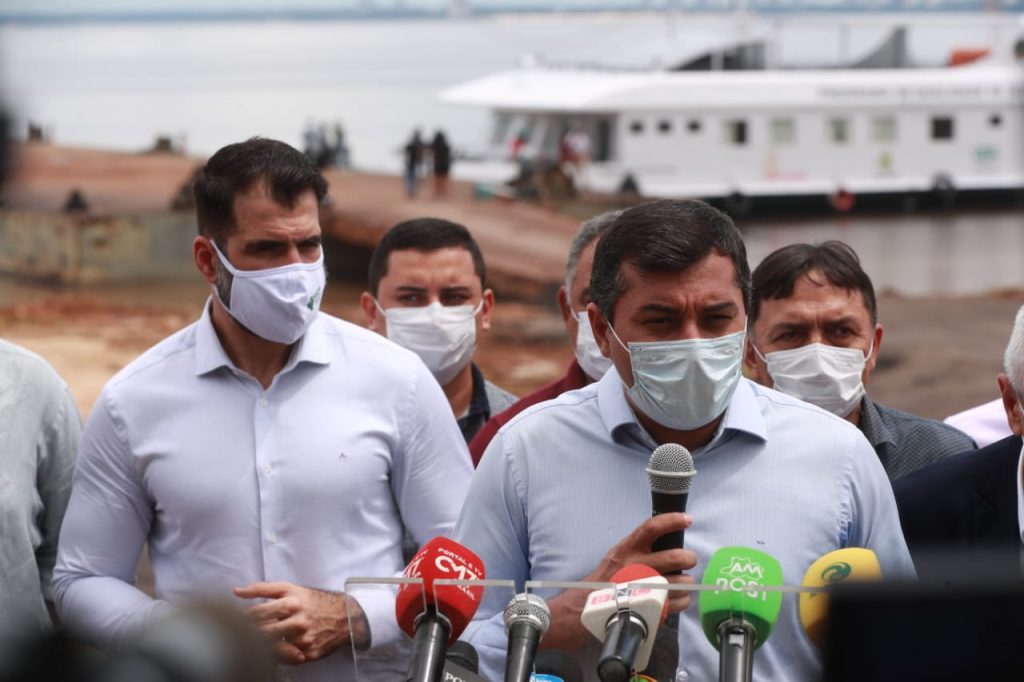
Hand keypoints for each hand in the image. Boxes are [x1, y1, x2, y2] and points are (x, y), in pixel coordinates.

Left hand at [233, 582, 369, 664]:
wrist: (344, 616)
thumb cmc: (313, 601)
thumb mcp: (289, 588)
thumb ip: (261, 588)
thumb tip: (236, 592)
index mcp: (292, 604)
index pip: (257, 614)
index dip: (245, 618)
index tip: (239, 620)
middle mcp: (298, 623)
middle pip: (262, 634)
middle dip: (252, 634)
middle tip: (245, 633)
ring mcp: (303, 641)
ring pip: (272, 649)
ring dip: (264, 646)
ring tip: (262, 641)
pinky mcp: (308, 655)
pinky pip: (285, 659)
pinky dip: (279, 655)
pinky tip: (278, 648)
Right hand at [542, 513, 696, 651]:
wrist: (588, 606)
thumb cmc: (608, 577)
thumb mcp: (618, 553)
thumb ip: (638, 546)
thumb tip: (666, 537)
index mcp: (629, 548)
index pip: (652, 528)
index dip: (672, 521)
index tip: (687, 519)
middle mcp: (637, 565)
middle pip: (675, 557)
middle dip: (688, 558)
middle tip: (688, 560)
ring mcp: (645, 587)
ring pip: (682, 582)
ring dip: (686, 582)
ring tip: (680, 582)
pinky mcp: (651, 607)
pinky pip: (679, 601)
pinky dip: (682, 599)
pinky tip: (675, 598)